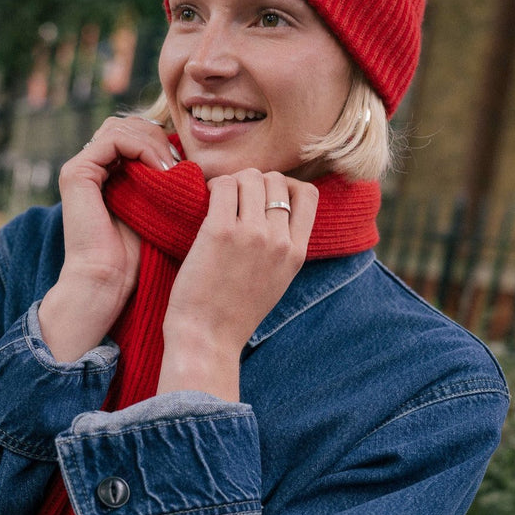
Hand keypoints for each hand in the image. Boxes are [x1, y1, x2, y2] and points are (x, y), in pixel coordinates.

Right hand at [38, 115, 177, 361]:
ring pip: (123, 127)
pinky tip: (161, 170)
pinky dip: (142, 148)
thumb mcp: (161, 210)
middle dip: (161, 139)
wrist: (110, 282)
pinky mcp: (76, 172)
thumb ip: (168, 183)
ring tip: (172, 170)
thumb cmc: (140, 256)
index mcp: (109, 174)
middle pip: (130, 125)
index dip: (165, 143)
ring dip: (155, 143)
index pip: (138, 135)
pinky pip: (114, 140)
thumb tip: (196, 160)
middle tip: (181, 165)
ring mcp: (81, 167)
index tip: (188, 168)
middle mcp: (92, 167)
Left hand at [157, 169, 317, 400]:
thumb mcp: (277, 281)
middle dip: (255, 181)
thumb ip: (283, 248)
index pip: (309, 194)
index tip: (265, 196)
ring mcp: (251, 235)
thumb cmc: (234, 313)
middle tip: (235, 197)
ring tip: (219, 200)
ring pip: (250, 177)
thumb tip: (276, 211)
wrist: (208, 338)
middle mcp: (279, 240)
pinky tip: (206, 202)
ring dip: (233, 182)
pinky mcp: (220, 231)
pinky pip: (222, 186)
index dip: (286, 185)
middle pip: (276, 180)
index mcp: (297, 253)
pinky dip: (213, 187)